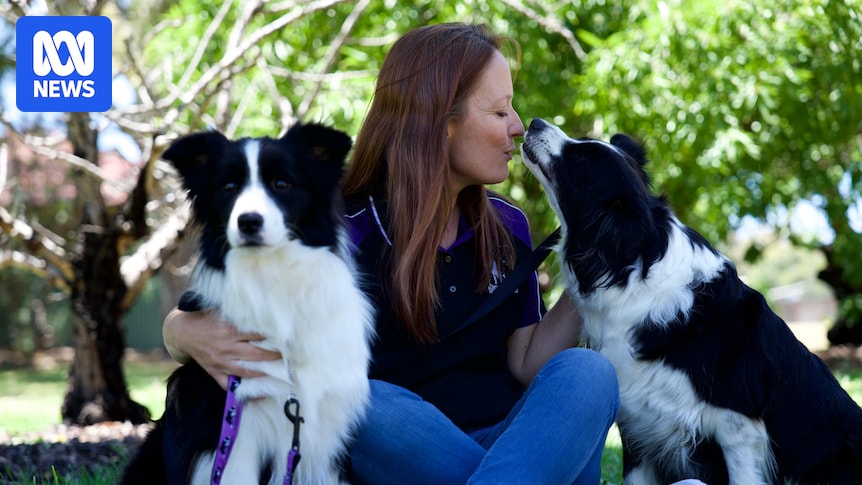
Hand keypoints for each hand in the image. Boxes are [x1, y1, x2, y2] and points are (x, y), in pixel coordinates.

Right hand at [163, 307, 281, 389]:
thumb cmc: (205, 317)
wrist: (181, 332)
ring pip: (248, 371)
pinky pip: (230, 385)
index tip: (289, 336)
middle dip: (276, 355)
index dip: (274, 334)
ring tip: (281, 371)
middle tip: (291, 355)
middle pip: (257, 354)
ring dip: (265, 371)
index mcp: (228, 329)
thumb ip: (240, 313)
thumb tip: (265, 311)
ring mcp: (220, 362)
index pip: (258, 333)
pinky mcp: (215, 372)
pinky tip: (260, 394)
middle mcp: (226, 347)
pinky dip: (244, 390)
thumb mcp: (221, 310)